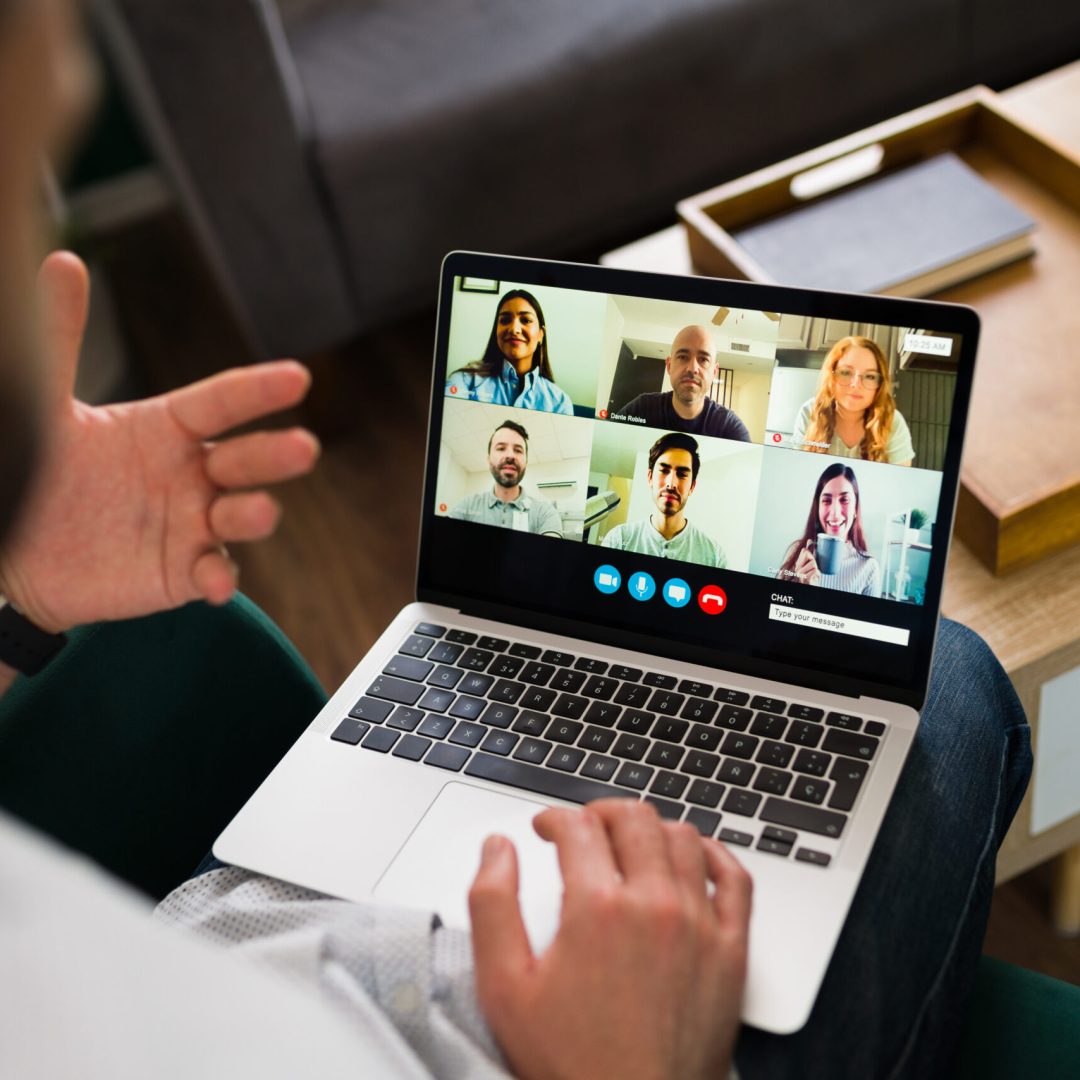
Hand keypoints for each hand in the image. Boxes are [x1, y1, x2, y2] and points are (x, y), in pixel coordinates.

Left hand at [0, 252, 319, 631]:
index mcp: (167, 428)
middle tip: (303, 448)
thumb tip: (61, 260)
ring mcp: (192, 524)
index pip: (221, 402)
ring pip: (239, 516)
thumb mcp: (44, 405)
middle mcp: (191, 473)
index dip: (258, 391)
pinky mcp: (182, 572)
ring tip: (257, 511)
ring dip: (255, 515)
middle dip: (275, 455)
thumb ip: (58, 338)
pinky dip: (218, 578)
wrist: (16, 549)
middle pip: (245, 459)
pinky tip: (211, 580)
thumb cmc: (40, 470)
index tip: (298, 378)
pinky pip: (212, 573)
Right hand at [469, 800, 751, 1079]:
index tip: (546, 829)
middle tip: (585, 829)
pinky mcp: (732, 951)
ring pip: (682, 837)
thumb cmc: (571, 1062)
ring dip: (651, 829)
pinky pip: (735, 878)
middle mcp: (653, 905)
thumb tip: (498, 848)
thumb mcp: (503, 987)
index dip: (554, 818)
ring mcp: (700, 925)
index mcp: (597, 908)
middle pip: (633, 818)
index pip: (578, 825)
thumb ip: (491, 905)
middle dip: (601, 813)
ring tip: (630, 844)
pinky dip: (714, 855)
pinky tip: (694, 858)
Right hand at [793, 543, 821, 586]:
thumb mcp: (811, 564)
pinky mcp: (804, 578)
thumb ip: (809, 553)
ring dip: (816, 569)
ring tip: (814, 574)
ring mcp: (800, 573)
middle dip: (814, 561)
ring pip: (813, 563)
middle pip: (808, 554)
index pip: (805, 551)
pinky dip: (817, 574)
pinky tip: (814, 577)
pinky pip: (815, 570)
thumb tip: (809, 541)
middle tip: (813, 568)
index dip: (811, 553)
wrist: (811, 586)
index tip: (812, 559)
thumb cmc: (812, 577)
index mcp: (799, 563)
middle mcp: (798, 568)